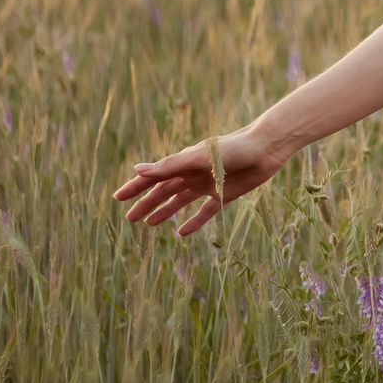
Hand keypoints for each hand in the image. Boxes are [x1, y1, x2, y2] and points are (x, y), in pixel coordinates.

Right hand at [110, 127, 278, 236]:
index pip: (153, 177)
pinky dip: (193, 222)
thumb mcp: (198, 158)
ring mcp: (207, 185)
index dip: (135, 187)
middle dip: (146, 204)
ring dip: (165, 212)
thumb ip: (169, 166)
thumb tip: (138, 170)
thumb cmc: (233, 149)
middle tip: (129, 219)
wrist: (265, 149)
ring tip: (150, 224)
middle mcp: (192, 174)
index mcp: (183, 163)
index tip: (117, 197)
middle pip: (163, 192)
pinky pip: (205, 212)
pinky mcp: (224, 195)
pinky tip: (181, 233)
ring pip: (180, 201)